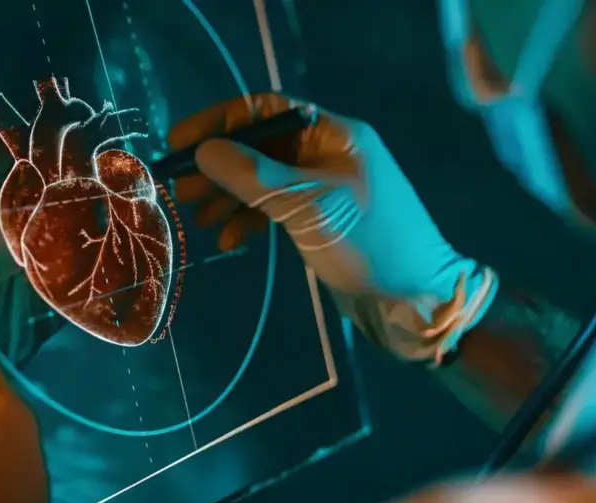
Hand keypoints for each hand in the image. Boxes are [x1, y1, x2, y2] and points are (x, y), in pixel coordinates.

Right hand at [169, 93, 497, 362]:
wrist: (415, 300)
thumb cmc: (370, 244)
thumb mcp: (308, 207)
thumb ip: (254, 177)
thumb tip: (204, 150)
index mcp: (335, 134)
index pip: (268, 109)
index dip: (221, 120)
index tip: (180, 140)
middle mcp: (330, 153)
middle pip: (261, 145)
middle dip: (220, 165)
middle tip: (179, 186)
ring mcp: (326, 187)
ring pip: (265, 179)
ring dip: (230, 195)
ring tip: (196, 218)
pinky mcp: (322, 219)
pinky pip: (277, 207)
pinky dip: (251, 220)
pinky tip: (228, 240)